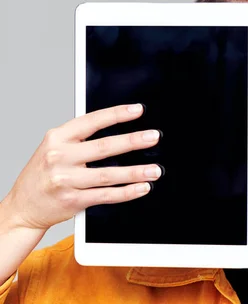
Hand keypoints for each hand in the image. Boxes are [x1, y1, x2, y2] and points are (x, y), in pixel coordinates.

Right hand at [3, 103, 162, 231]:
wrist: (23, 206)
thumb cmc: (44, 173)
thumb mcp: (54, 147)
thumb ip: (79, 137)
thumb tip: (117, 126)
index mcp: (57, 137)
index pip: (92, 121)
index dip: (117, 114)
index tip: (138, 110)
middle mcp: (59, 157)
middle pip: (104, 147)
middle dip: (133, 141)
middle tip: (153, 137)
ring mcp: (65, 180)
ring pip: (108, 174)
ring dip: (136, 172)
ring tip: (155, 169)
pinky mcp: (72, 201)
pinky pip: (106, 195)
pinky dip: (127, 192)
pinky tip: (142, 187)